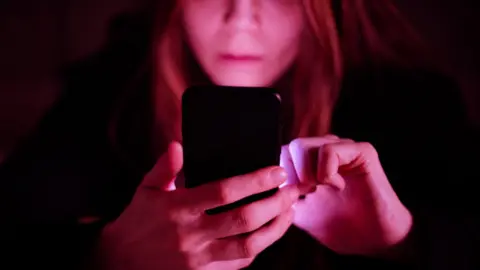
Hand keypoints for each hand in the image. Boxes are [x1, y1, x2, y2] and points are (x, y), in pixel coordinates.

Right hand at [99, 142, 311, 269]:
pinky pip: (238, 263)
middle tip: (291, 190)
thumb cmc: (137, 221)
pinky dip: (259, 247)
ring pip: (248, 246)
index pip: (224, 191)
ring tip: (289, 211)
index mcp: (178, 207)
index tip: (276, 172)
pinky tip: (270, 232)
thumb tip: (178, 144)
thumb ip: (164, 167)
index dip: (254, 181)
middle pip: (243, 219)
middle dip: (274, 203)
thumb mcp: (146, 189)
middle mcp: (191, 234)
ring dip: (275, 228)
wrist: (119, 262)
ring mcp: (199, 257)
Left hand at [281, 136, 411, 255]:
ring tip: (322, 190)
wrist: (375, 239)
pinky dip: (325, 172)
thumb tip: (269, 185)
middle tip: (308, 194)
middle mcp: (327, 150)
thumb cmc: (341, 226)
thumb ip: (284, 197)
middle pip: (291, 147)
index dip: (283, 175)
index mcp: (313, 162)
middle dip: (293, 175)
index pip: (284, 153)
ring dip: (306, 174)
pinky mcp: (361, 151)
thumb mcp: (301, 213)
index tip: (295, 196)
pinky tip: (337, 186)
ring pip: (303, 146)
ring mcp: (343, 148)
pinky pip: (328, 150)